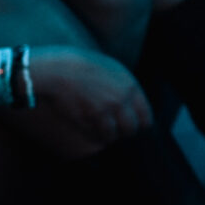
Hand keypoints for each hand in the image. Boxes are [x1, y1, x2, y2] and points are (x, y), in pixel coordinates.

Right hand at [8, 47, 152, 156]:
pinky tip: (91, 131)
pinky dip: (96, 136)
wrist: (58, 70)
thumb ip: (126, 87)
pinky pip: (99, 136)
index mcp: (131, 86)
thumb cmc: (83, 68)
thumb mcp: (112, 69)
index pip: (146, 117)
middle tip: (116, 131)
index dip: (139, 124)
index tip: (132, 126)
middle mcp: (122, 99)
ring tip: (103, 133)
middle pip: (132, 129)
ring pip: (115, 136)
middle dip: (124, 132)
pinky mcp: (90, 118)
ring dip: (109, 136)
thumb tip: (134, 104)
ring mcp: (106, 110)